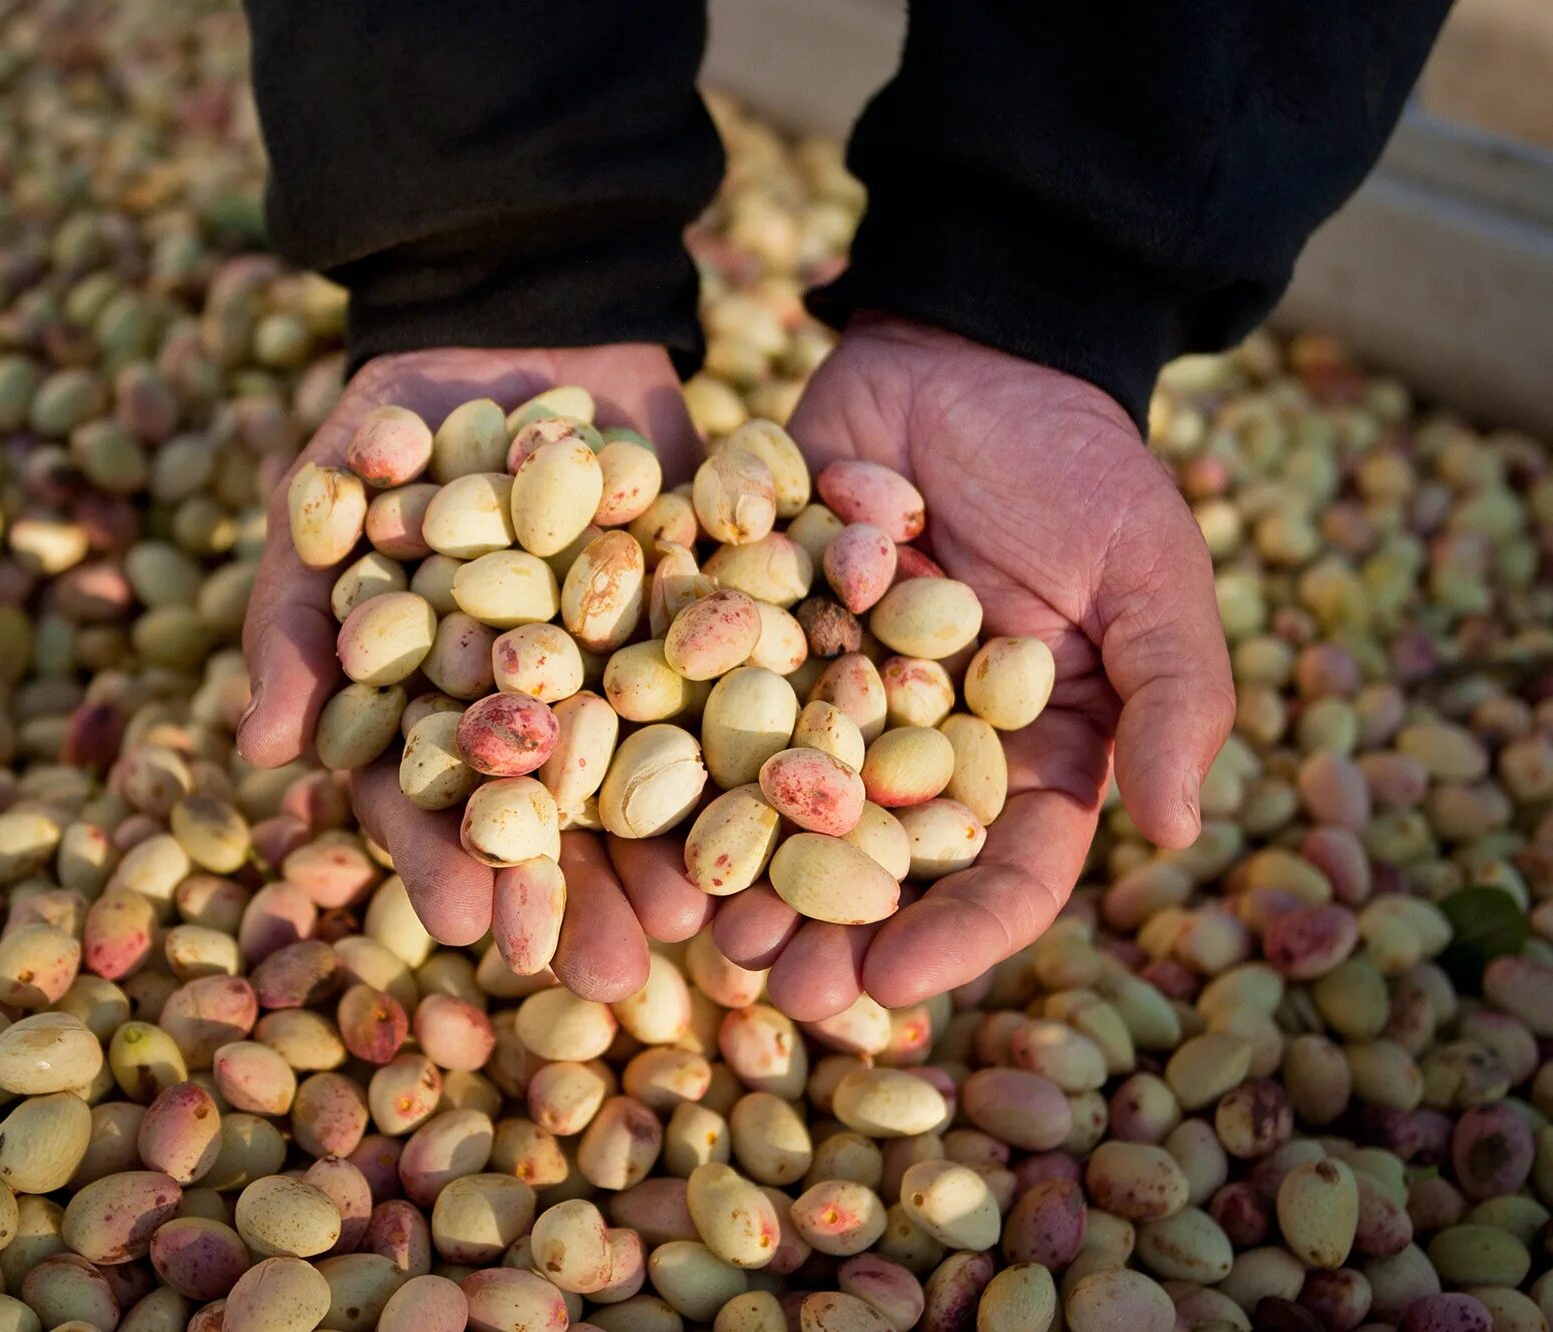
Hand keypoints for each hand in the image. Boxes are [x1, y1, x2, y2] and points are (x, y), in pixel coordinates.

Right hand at [239, 345, 713, 1000]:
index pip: (429, 800)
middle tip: (610, 984)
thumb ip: (296, 616)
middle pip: (549, 820)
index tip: (473, 930)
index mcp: (429, 705)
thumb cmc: (399, 421)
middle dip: (576, 902)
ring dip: (671, 860)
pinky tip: (792, 812)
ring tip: (705, 936)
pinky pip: (734, 695)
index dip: (447, 864)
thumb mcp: (330, 500)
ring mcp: (622, 674)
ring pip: (645, 781)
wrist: (526, 323)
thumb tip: (260, 752)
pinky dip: (758, 749)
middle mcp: (530, 710)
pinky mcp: (704, 626)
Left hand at [714, 315, 1233, 1019]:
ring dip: (741, 867)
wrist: (966, 348)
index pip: (1003, 873)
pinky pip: (712, 700)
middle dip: (825, 927)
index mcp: (1025, 753)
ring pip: (782, 803)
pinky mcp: (754, 629)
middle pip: (876, 860)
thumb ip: (1172, 695)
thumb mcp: (1153, 570)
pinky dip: (675, 753)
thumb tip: (1177, 834)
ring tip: (695, 923)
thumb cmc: (1080, 462)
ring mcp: (828, 689)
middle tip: (770, 983)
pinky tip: (631, 801)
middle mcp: (918, 743)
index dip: (956, 939)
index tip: (893, 984)